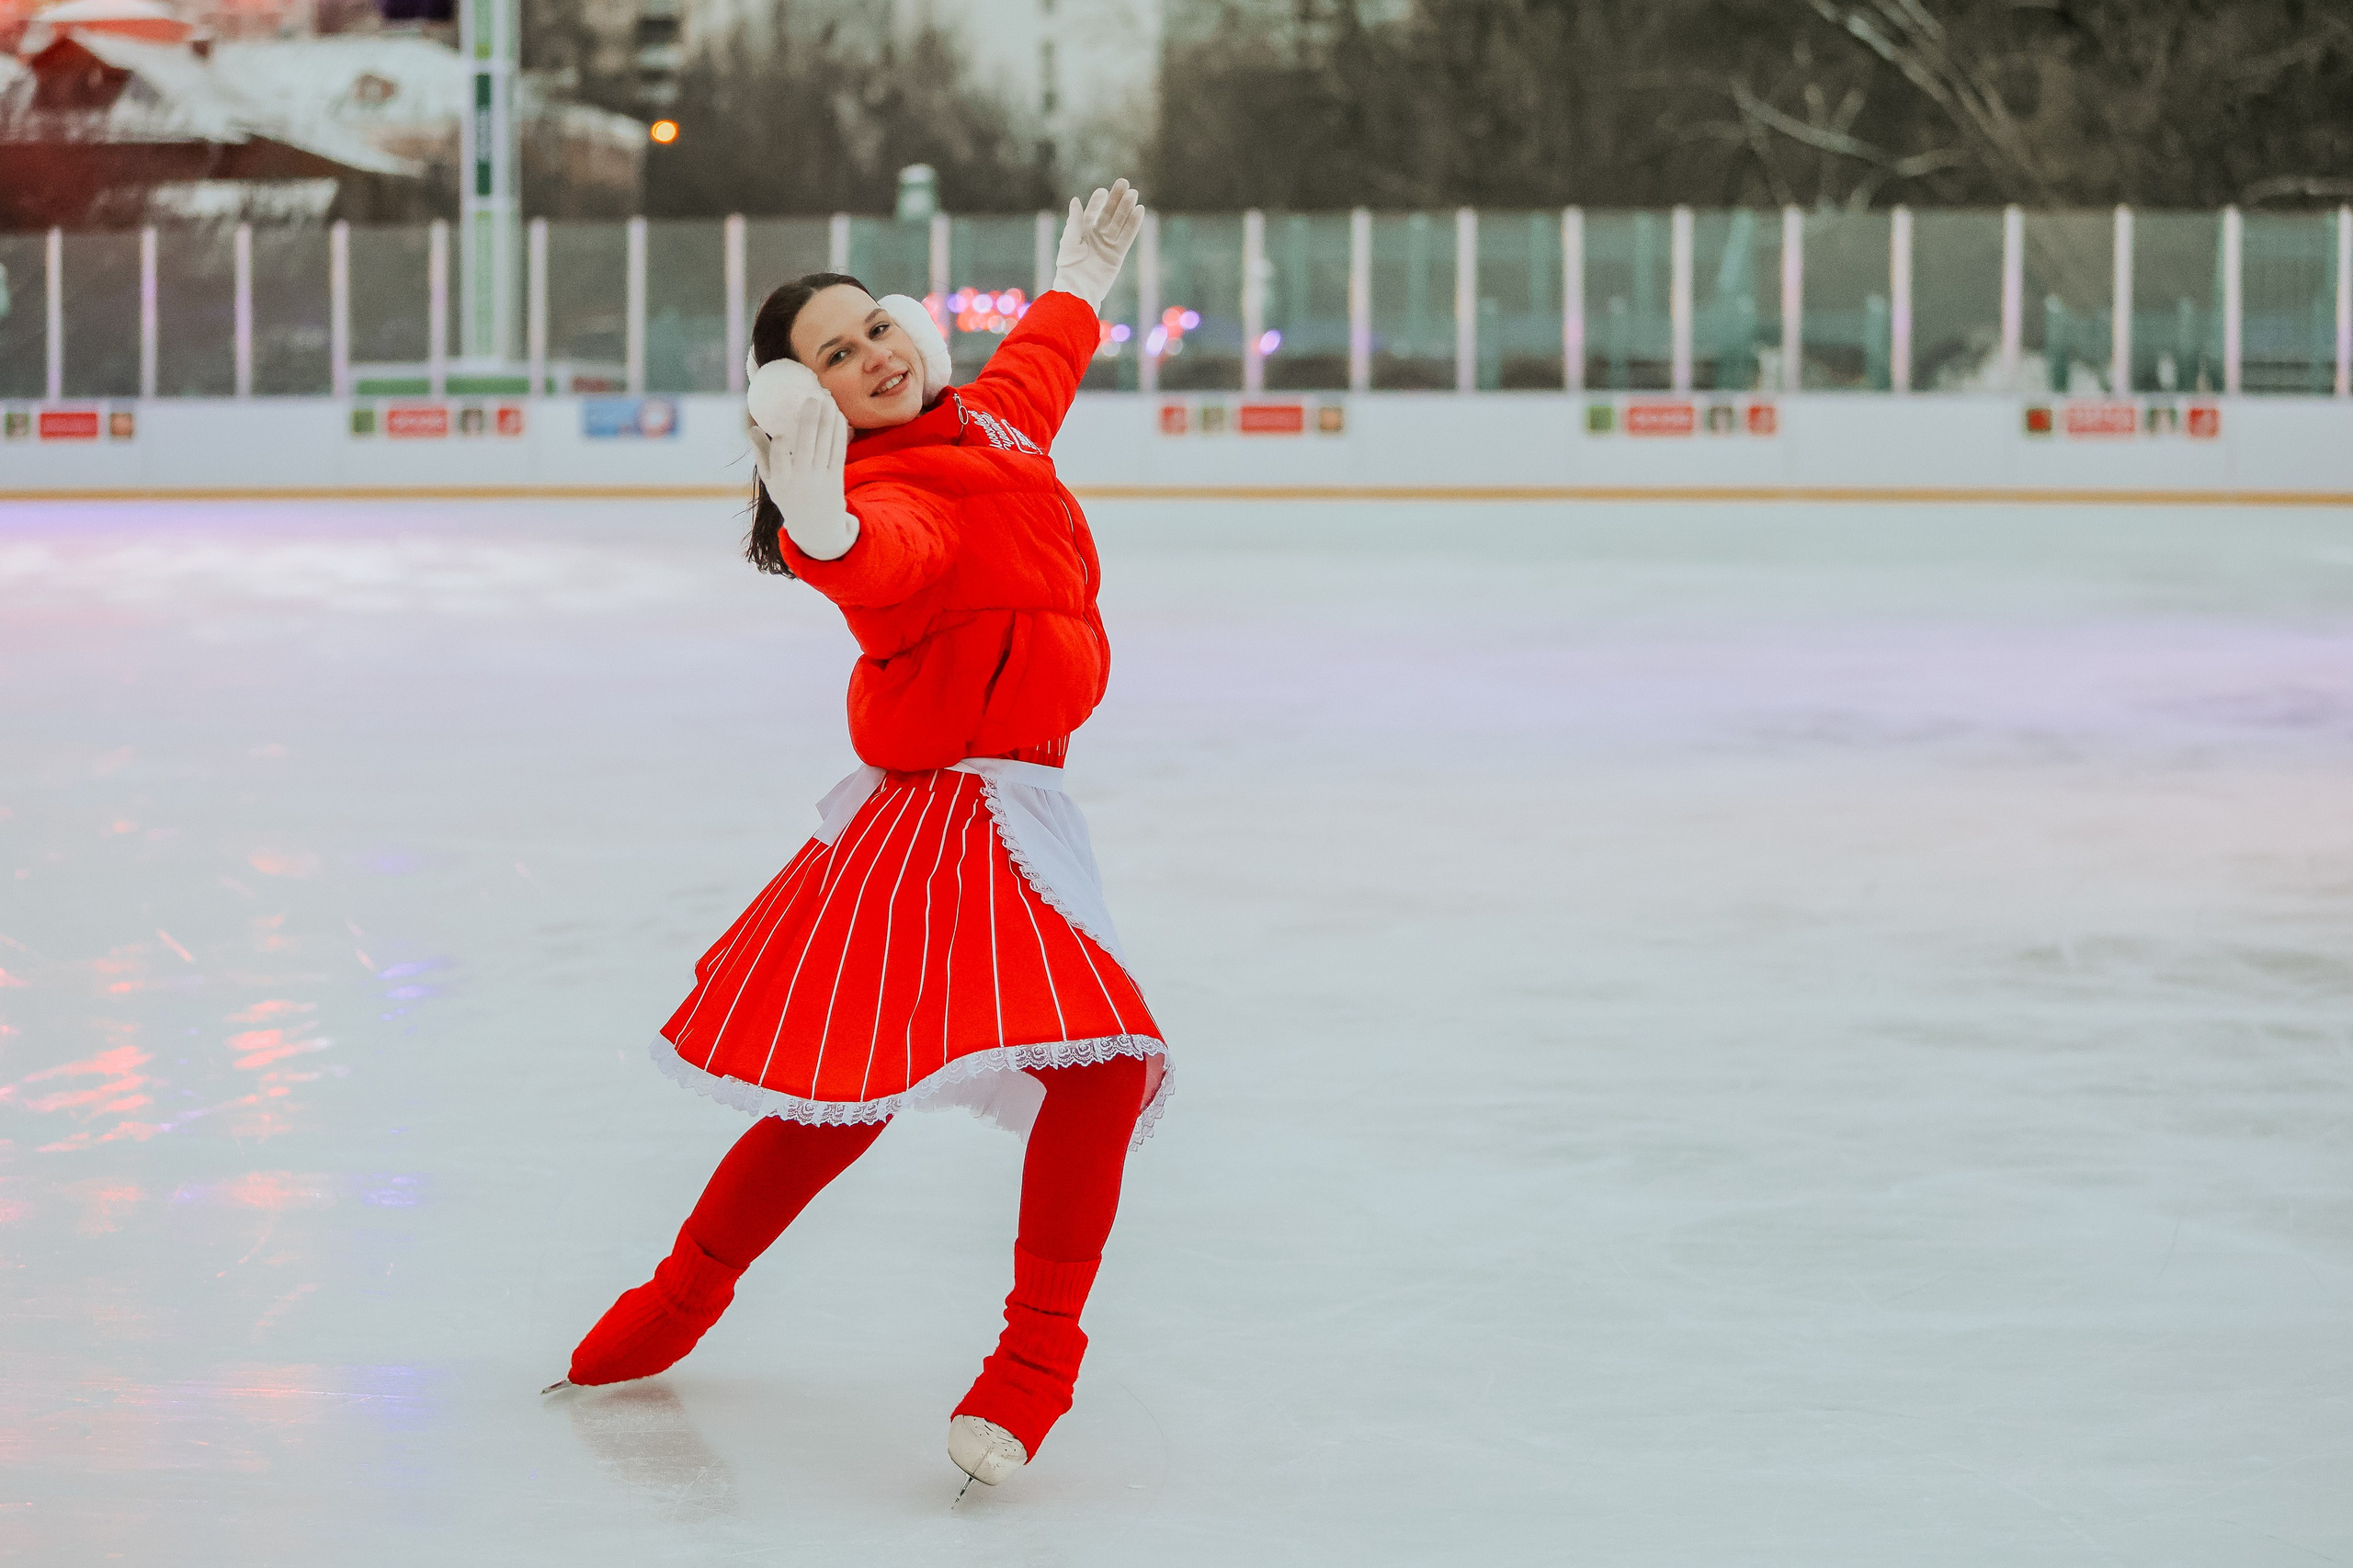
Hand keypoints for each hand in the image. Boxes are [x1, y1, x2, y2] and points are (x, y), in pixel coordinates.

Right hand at [754, 398, 857, 560]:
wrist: (817, 529)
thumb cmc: (789, 497)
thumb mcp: (770, 482)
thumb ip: (761, 455)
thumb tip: (752, 428)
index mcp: (780, 480)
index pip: (779, 459)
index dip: (779, 445)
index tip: (780, 429)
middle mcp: (801, 479)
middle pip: (806, 446)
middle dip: (810, 420)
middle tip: (813, 396)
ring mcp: (820, 479)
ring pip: (825, 444)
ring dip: (828, 419)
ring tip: (827, 397)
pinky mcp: (836, 478)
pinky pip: (838, 451)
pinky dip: (839, 431)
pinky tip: (838, 414)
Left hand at [1051, 178, 1143, 310]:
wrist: (1078, 288)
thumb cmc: (1069, 266)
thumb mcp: (1069, 240)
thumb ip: (1075, 220)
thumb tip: (1076, 200)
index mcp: (1083, 232)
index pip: (1093, 212)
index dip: (1098, 201)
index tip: (1104, 191)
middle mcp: (1097, 236)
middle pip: (1109, 214)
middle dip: (1116, 199)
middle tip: (1124, 183)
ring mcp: (1108, 245)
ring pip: (1119, 223)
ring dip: (1126, 208)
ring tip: (1134, 193)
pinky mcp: (1118, 255)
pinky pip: (1127, 236)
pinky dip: (1133, 224)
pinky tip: (1140, 210)